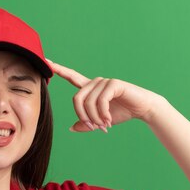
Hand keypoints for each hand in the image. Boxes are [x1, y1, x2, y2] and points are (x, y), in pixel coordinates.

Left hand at [46, 58, 162, 131]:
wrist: (142, 108)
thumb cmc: (121, 113)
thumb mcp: (100, 122)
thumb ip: (86, 124)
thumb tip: (72, 128)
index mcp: (90, 88)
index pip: (72, 77)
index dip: (59, 69)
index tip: (46, 61)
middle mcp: (95, 82)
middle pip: (76, 99)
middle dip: (83, 117)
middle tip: (94, 128)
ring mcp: (104, 81)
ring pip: (88, 102)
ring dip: (95, 118)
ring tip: (104, 125)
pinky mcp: (113, 84)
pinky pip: (100, 101)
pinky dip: (103, 114)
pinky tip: (109, 120)